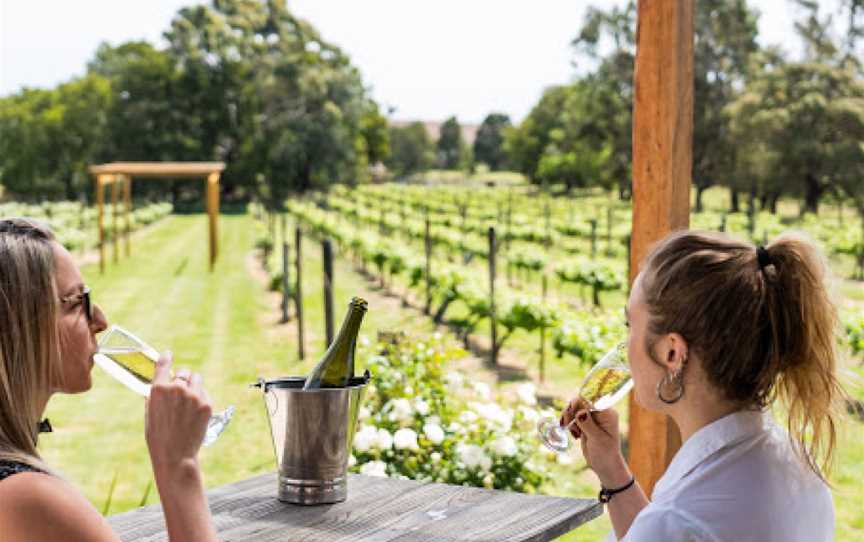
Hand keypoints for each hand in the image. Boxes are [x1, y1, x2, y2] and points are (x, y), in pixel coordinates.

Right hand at [145, 351, 212, 473]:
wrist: (175, 455)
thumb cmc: (159, 437)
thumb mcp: (150, 414)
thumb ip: (155, 396)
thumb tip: (159, 385)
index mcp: (158, 389)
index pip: (164, 364)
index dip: (167, 358)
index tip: (168, 354)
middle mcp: (176, 388)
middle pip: (184, 373)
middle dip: (182, 380)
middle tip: (181, 393)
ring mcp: (193, 395)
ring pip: (197, 379)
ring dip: (194, 386)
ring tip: (189, 402)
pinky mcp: (207, 403)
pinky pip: (205, 393)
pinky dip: (201, 398)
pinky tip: (195, 413)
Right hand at [560, 398, 630, 487]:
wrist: (604, 465)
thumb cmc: (606, 453)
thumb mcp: (597, 439)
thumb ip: (588, 424)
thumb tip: (579, 411)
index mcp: (607, 413)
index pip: (591, 400)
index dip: (579, 402)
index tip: (571, 410)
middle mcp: (600, 413)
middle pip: (580, 402)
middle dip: (571, 411)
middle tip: (565, 423)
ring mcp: (592, 418)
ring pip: (574, 409)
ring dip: (568, 418)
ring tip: (568, 429)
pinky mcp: (585, 424)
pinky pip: (573, 418)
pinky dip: (570, 424)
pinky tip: (574, 435)